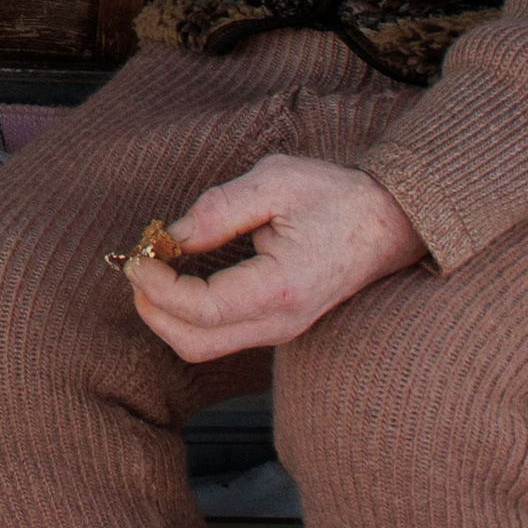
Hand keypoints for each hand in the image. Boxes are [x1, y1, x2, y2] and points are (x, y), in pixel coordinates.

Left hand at [121, 154, 425, 363]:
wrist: (390, 223)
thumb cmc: (337, 197)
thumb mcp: (277, 180)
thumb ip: (221, 207)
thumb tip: (174, 235)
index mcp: (281, 288)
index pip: (201, 309)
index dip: (158, 285)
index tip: (138, 254)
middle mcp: (281, 322)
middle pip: (194, 343)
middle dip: (153, 310)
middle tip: (137, 266)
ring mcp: (281, 330)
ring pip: (204, 347)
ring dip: (167, 315)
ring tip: (154, 270)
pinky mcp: (277, 326)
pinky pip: (220, 336)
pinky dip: (188, 315)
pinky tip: (180, 278)